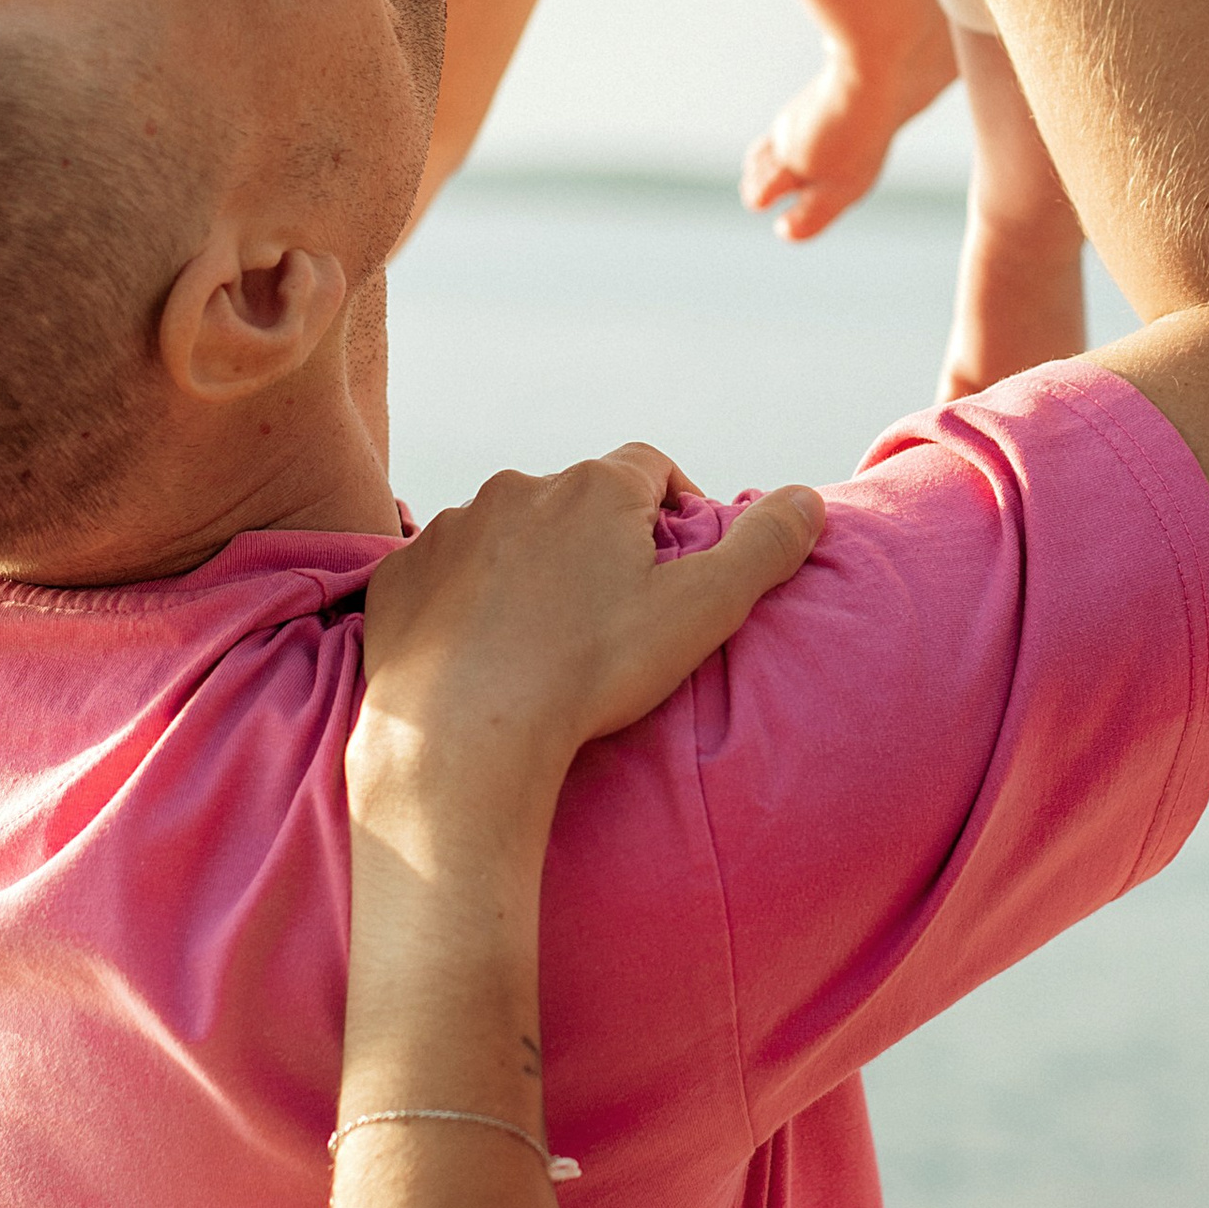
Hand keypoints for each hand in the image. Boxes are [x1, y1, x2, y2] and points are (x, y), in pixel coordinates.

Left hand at [356, 446, 823, 779]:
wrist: (461, 738)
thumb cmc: (589, 673)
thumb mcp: (704, 610)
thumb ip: (765, 547)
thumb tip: (809, 499)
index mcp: (596, 488)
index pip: (650, 469)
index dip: (673, 508)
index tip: (678, 563)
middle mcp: (519, 488)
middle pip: (575, 499)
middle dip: (597, 540)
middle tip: (613, 614)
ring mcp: (451, 530)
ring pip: (505, 534)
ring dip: (527, 567)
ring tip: (544, 640)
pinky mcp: (400, 577)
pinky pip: (441, 575)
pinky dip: (463, 601)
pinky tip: (478, 655)